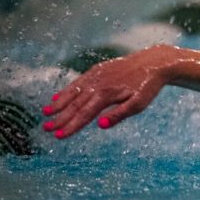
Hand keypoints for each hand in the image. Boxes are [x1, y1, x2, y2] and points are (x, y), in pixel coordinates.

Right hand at [42, 45, 175, 138]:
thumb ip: (119, 114)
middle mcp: (97, 84)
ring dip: (58, 103)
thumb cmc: (147, 87)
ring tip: (46, 114)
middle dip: (60, 118)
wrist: (154, 62)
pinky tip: (57, 97)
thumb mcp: (139, 104)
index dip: (71, 126)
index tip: (59, 136)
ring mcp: (96, 75)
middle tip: (46, 129)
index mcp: (106, 94)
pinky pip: (78, 82)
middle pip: (75, 104)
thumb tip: (101, 126)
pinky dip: (66, 90)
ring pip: (72, 91)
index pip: (85, 114)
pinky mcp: (97, 70)